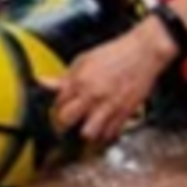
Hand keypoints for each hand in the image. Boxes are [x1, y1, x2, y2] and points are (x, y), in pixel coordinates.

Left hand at [50, 20, 178, 145]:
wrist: (143, 53)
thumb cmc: (116, 53)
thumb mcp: (84, 59)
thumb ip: (64, 76)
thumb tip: (43, 82)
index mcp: (80, 81)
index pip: (58, 103)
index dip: (58, 106)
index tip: (61, 108)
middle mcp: (93, 96)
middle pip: (67, 121)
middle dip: (66, 122)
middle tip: (69, 120)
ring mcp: (109, 106)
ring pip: (88, 133)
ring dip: (85, 131)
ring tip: (86, 125)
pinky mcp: (125, 113)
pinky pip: (110, 133)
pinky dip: (105, 132)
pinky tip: (104, 125)